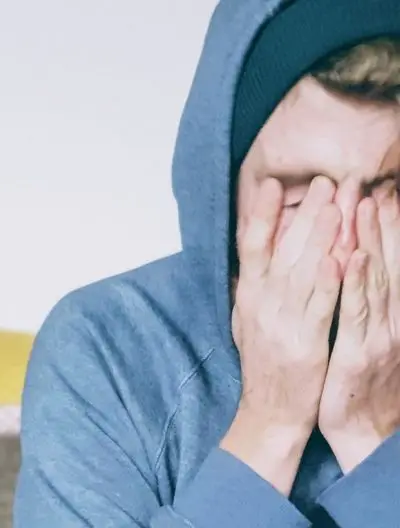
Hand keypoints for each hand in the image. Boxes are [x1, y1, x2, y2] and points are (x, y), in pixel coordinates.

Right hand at [222, 176, 341, 495]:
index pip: (251, 246)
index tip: (271, 185)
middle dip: (305, 214)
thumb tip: (249, 258)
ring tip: (337, 204)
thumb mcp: (245, 321)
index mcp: (248, 295)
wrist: (270, 410)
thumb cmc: (263, 364)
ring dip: (321, 236)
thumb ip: (248, 288)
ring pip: (304, 271)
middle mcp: (261, 303)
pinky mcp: (305, 342)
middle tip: (325, 182)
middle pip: (283, 250)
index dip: (260, 214)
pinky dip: (328, 281)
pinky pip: (319, 306)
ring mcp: (282, 322)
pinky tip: (339, 257)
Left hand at [319, 195, 399, 472]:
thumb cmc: (357, 379)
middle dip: (377, 221)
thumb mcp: (364, 335)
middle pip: (382, 260)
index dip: (383, 225)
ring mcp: (377, 334)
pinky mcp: (359, 353)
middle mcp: (389, 318)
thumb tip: (349, 264)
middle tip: (368, 183)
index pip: (384, 259)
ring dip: (368, 240)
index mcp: (386, 312)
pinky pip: (353, 313)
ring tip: (362, 205)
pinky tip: (346, 257)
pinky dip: (352, 284)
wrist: (361, 430)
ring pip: (372, 278)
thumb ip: (361, 302)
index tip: (376, 189)